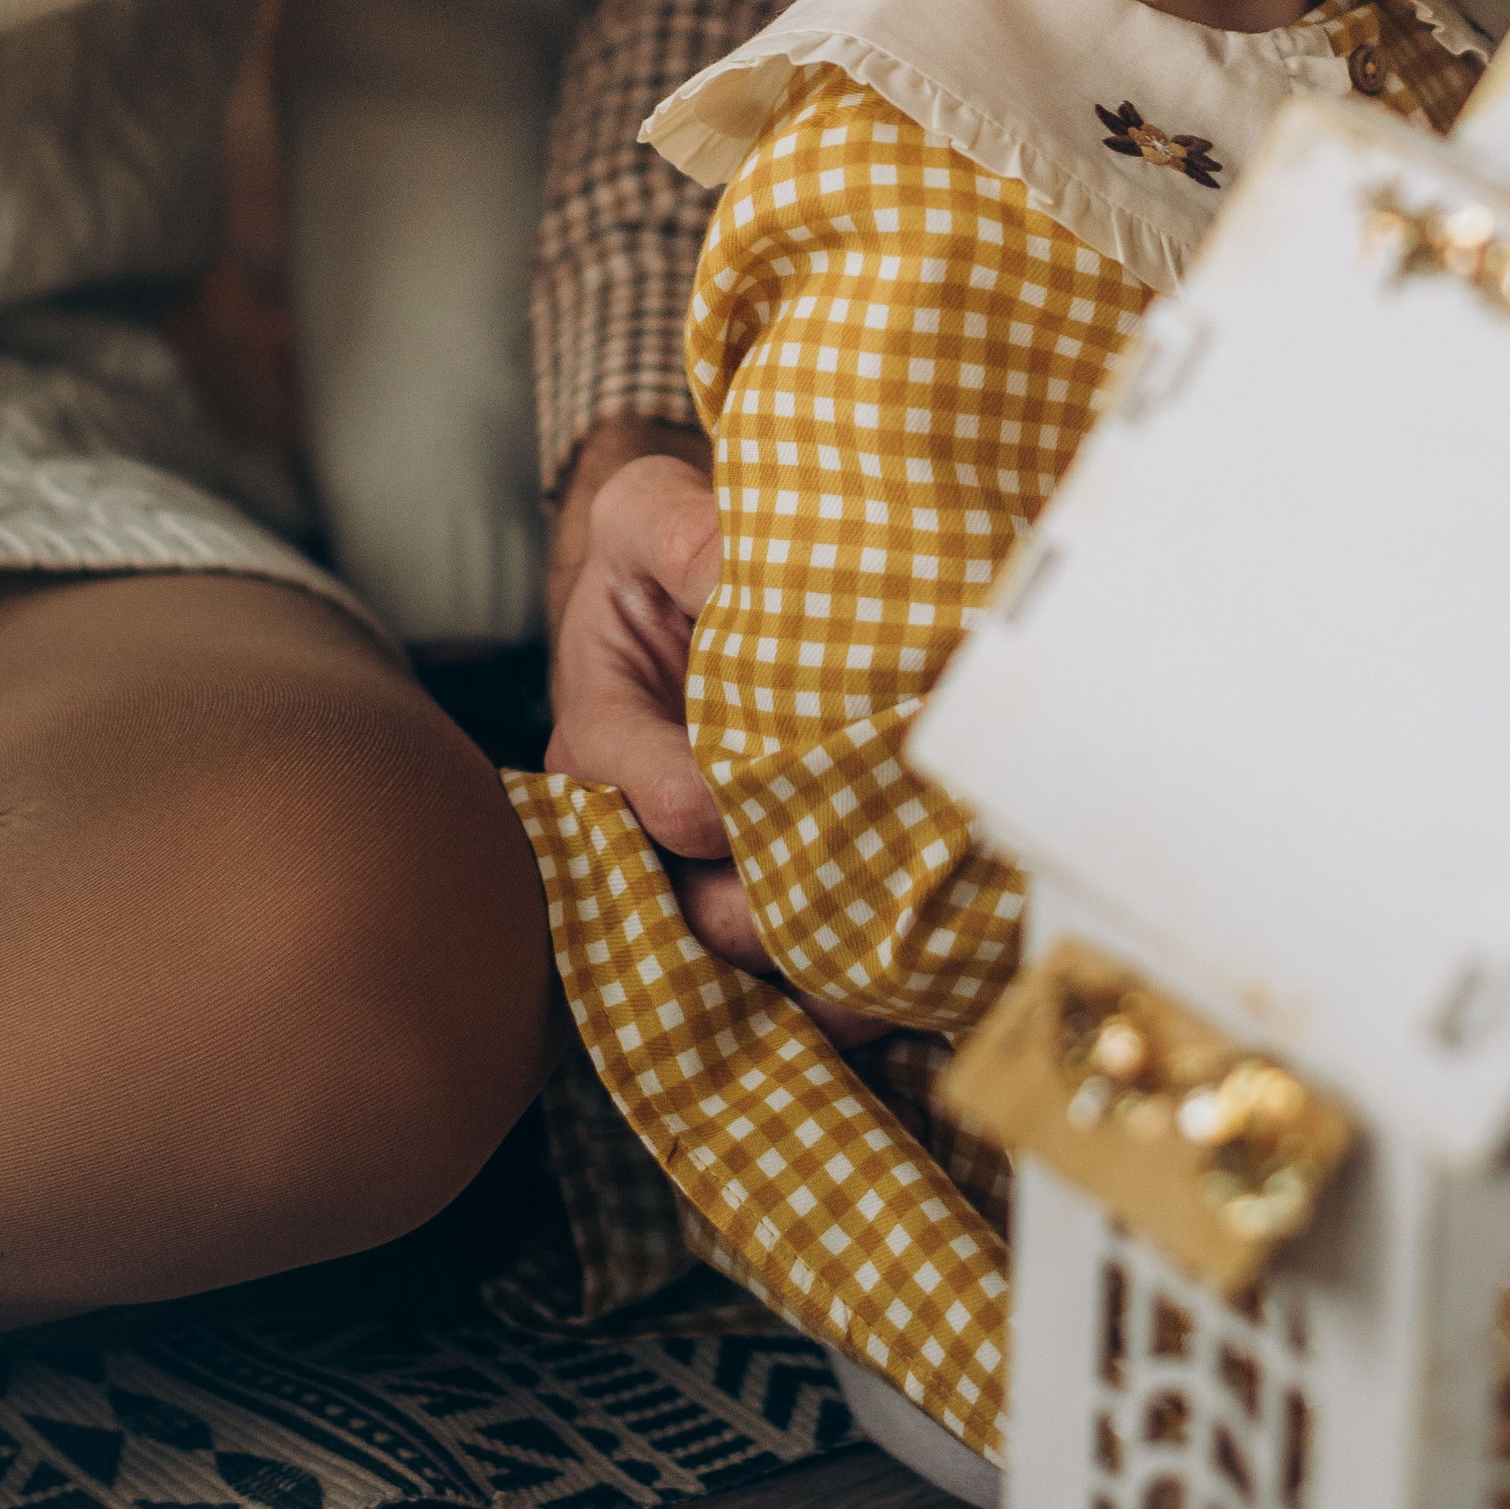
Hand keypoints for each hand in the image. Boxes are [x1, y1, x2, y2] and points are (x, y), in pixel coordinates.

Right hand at [546, 434, 891, 1045]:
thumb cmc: (670, 550)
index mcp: (599, 739)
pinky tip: (910, 983)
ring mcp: (693, 879)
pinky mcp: (753, 903)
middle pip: (698, 910)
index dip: (715, 805)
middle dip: (775, 910)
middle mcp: (636, 832)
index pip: (656, 799)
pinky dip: (846, 994)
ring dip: (817, 964)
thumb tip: (732, 572)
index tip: (779, 793)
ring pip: (745, 960)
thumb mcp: (650, 514)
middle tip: (862, 897)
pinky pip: (786, 978)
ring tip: (896, 957)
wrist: (697, 592)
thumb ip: (678, 534)